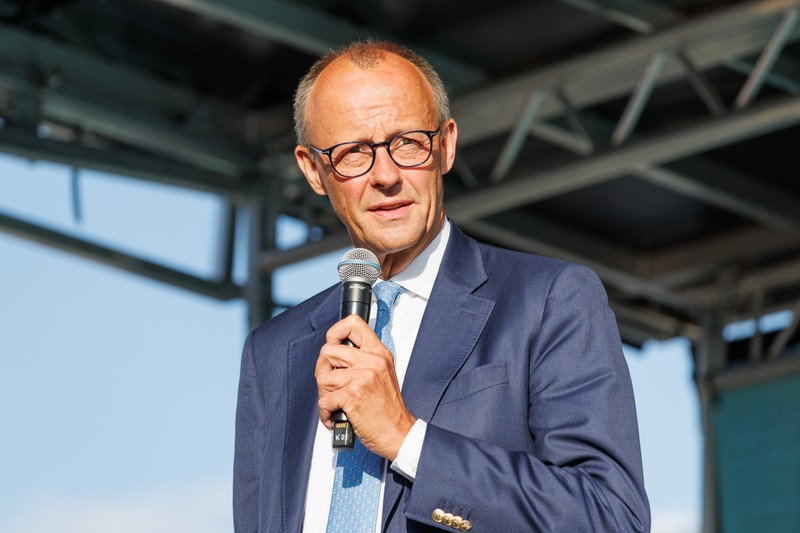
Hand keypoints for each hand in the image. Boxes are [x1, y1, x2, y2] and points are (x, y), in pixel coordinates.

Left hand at [315, 314, 415, 460]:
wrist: (398, 433)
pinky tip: (336, 416)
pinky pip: (324, 400)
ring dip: (324, 395)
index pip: (353, 324)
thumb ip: (363, 359)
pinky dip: (325, 413)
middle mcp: (371, 361)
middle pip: (327, 351)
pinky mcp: (352, 395)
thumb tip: (334, 353)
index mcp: (379, 353)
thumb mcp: (382, 374)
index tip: (333, 345)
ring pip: (322, 377)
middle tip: (331, 386)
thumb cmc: (387, 409)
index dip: (335, 332)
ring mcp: (362, 377)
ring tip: (337, 404)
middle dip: (323, 370)